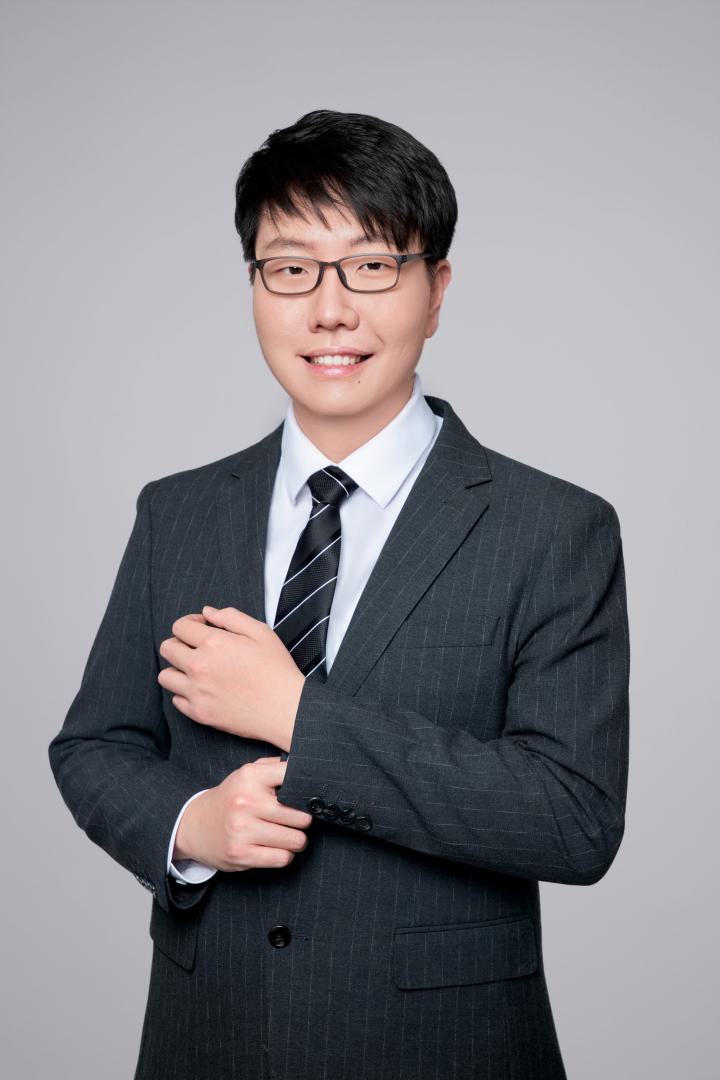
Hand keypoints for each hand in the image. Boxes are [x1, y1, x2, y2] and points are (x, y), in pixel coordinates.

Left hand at [157, 606, 304, 749]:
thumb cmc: (277, 669)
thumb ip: (231, 617)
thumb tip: (207, 612)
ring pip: (165, 676)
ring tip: (197, 671)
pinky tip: (203, 690)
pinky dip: (185, 693)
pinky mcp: (199, 714)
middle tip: (198, 648)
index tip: (202, 628)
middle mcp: (199, 667)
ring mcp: (197, 692)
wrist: (286, 710)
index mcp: (214, 643)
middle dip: (180, 643)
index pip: (179, 627)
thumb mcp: (261, 632)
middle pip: (167, 648)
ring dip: (178, 670)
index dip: (190, 623)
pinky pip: (176, 701)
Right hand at [173, 756, 313, 871]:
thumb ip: (276, 766)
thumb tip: (307, 768)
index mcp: (249, 777)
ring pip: (296, 840)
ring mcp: (242, 829)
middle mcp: (245, 802)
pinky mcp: (241, 854)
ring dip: (296, 840)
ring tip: (286, 834)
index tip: (304, 794)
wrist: (196, 826)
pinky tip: (275, 848)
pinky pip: (283, 858)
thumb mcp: (248, 774)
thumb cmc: (231, 798)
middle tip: (294, 820)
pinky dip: (284, 855)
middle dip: (303, 821)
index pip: (293, 777)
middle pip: (301, 817)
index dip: (305, 788)